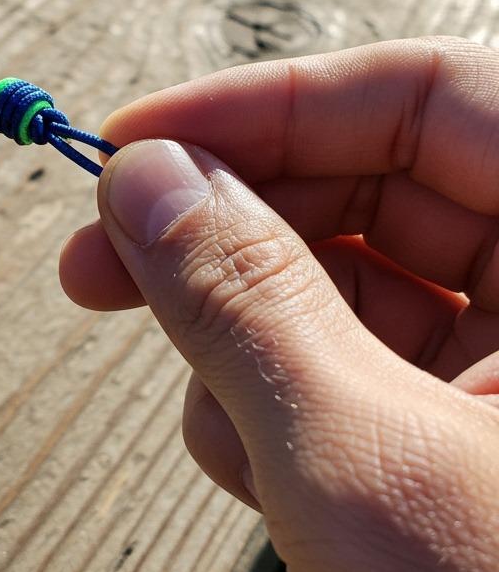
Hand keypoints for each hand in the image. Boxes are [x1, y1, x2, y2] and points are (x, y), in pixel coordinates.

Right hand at [61, 36, 498, 571]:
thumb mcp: (364, 474)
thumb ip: (242, 302)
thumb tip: (146, 177)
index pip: (435, 97)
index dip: (273, 104)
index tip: (141, 140)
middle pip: (372, 188)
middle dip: (227, 219)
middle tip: (108, 246)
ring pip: (341, 283)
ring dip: (239, 331)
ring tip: (209, 405)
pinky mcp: (468, 440)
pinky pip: (340, 364)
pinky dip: (269, 397)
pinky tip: (252, 458)